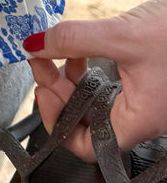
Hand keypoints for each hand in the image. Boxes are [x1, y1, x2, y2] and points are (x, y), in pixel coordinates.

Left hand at [24, 0, 166, 159]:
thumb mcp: (122, 35)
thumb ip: (75, 40)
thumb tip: (35, 43)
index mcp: (138, 121)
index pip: (85, 146)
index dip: (56, 121)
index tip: (43, 89)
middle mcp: (141, 117)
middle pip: (84, 120)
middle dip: (58, 90)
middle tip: (41, 59)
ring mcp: (144, 101)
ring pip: (94, 102)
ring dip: (70, 78)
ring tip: (58, 50)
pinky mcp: (147, 83)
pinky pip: (108, 87)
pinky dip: (88, 70)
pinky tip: (82, 49)